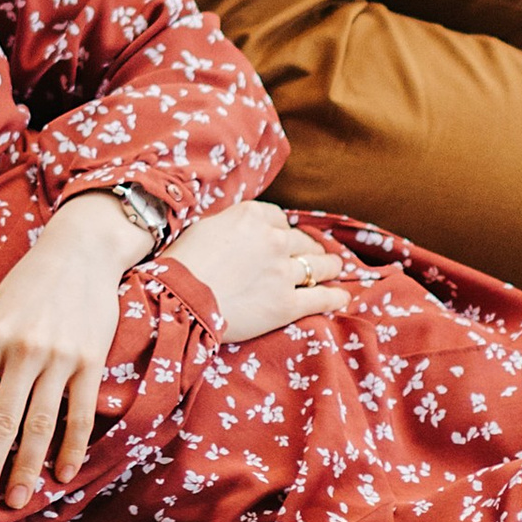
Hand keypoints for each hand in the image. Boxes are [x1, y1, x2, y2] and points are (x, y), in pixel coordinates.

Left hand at [0, 191, 150, 513]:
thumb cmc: (26, 288)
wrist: (80, 252)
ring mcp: (59, 357)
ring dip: (26, 468)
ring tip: (15, 501)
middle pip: (0, 422)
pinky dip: (72, 446)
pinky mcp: (90, 361)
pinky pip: (81, 413)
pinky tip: (63, 474)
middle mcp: (22, 350)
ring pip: (40, 424)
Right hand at [165, 202, 358, 342]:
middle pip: (302, 241)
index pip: (278, 219)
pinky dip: (334, 297)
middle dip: (309, 246)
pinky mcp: (286, 305)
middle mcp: (274, 240)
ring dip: (330, 266)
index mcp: (252, 216)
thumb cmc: (182, 263)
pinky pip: (320, 298)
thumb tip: (242, 231)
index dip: (281, 230)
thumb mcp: (204, 228)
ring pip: (318, 266)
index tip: (282, 238)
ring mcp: (283, 273)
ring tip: (336, 268)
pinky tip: (341, 297)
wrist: (179, 300)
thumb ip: (232, 225)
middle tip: (316, 252)